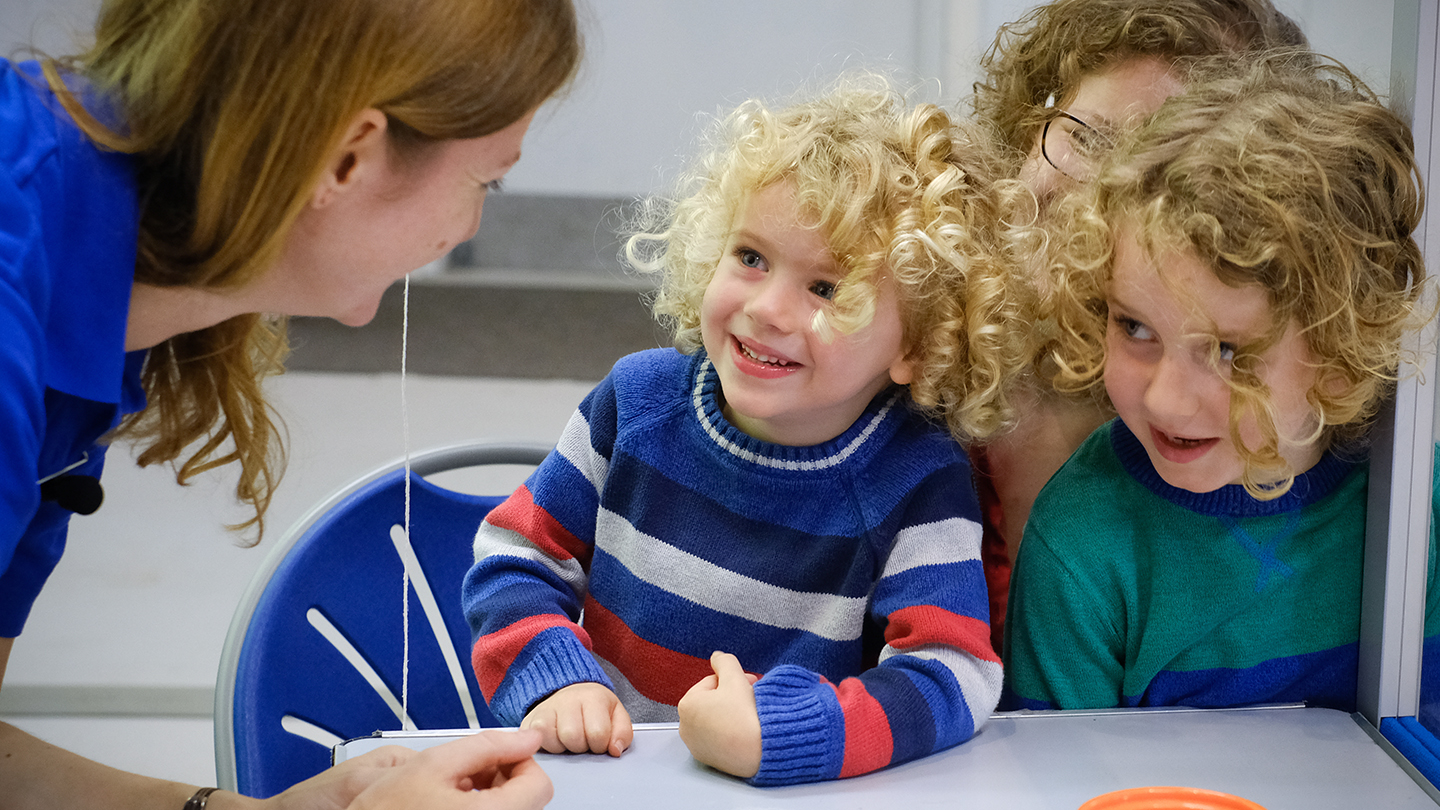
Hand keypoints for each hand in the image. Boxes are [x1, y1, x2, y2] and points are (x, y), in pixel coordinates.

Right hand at [258, 730, 550, 809]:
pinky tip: (444, 804)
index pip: (539, 786)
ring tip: (448, 787)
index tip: (496, 755)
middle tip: (466, 769)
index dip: (519, 762)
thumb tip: (527, 737)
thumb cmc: (381, 808)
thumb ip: (488, 745)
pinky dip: (474, 808)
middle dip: (501, 777)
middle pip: (524, 801)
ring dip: (487, 794)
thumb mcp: (434, 763)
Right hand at [521, 682, 631, 755]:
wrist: (569, 694)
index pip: (598, 733)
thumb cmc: (594, 710)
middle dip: (582, 746)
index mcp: (593, 696)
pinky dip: (549, 747)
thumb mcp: (616, 716)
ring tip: (569, 740)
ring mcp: (546, 708)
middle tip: (584, 740)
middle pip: (574, 738)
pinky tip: (556, 741)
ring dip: (565, 748)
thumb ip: (623, 733)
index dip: (601, 744)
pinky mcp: (530, 720)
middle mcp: (567, 699)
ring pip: (556, 742)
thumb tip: (615, 750)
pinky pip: (538, 743)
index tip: (599, 740)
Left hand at [677, 651, 760, 778]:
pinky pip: (718, 738)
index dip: (733, 680)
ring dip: (731, 713)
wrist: (762, 750)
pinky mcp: (708, 759)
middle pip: (712, 701)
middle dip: (732, 696)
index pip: (712, 682)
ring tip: (748, 716)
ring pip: (715, 719)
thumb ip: (724, 661)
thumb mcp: (735, 678)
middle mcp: (686, 727)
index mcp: (687, 705)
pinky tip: (745, 732)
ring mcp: (696, 745)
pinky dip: (730, 733)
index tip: (749, 684)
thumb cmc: (746, 717)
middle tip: (752, 697)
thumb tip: (717, 657)